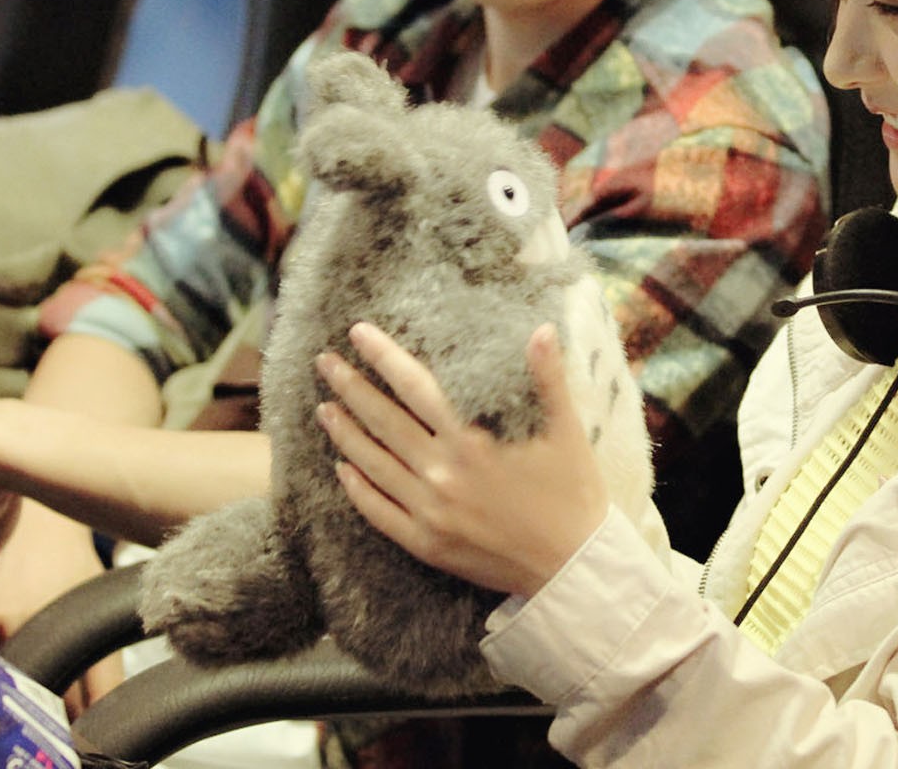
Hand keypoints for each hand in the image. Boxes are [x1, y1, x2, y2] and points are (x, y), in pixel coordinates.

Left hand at [316, 321, 610, 596]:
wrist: (573, 568)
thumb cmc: (574, 495)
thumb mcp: (568, 432)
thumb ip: (548, 379)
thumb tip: (541, 329)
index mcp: (473, 441)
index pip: (415, 387)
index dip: (384, 357)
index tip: (358, 333)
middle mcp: (442, 474)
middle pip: (384, 421)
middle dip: (351, 388)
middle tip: (324, 362)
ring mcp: (429, 512)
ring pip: (373, 465)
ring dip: (345, 434)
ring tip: (323, 408)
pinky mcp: (426, 544)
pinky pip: (379, 513)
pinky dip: (357, 490)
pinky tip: (341, 469)